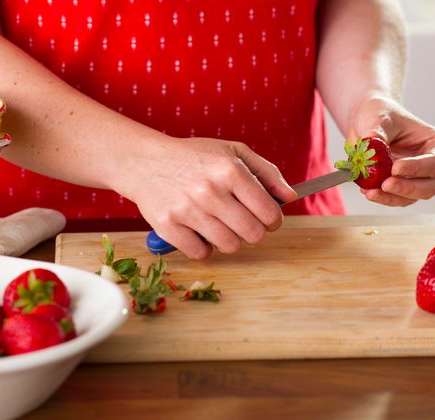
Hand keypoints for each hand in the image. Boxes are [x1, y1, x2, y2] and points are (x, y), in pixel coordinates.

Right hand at [123, 137, 296, 259]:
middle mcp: (210, 190)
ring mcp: (187, 210)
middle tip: (244, 224)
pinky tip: (200, 232)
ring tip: (220, 225)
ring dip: (229, 240)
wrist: (144, 162)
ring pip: (230, 246)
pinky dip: (204, 247)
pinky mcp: (168, 226)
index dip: (273, 220)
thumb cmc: (194, 157)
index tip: (267, 219)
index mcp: (230, 170)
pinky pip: (201, 253)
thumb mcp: (233, 152)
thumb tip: (290, 196)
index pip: (269, 212)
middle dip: (254, 232)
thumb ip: (267, 172)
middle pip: (253, 234)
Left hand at [351, 96, 434, 206]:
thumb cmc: (381, 115)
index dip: (417, 168)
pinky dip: (382, 198)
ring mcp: (420, 180)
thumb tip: (370, 143)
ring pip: (412, 197)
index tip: (395, 168)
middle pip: (430, 186)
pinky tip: (367, 190)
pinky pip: (395, 200)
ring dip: (391, 197)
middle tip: (385, 185)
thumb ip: (377, 131)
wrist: (367, 123)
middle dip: (407, 188)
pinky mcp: (403, 189)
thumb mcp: (379, 117)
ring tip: (370, 191)